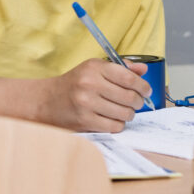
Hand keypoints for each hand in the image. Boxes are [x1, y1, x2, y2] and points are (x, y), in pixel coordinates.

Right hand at [35, 58, 150, 132]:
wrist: (47, 100)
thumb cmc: (74, 84)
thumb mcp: (94, 69)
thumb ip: (120, 68)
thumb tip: (143, 69)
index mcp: (94, 68)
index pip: (129, 78)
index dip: (143, 86)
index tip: (146, 90)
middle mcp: (90, 84)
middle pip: (130, 97)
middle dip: (138, 102)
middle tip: (136, 102)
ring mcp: (87, 103)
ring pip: (125, 113)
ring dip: (128, 114)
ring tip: (122, 110)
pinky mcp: (85, 121)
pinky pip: (115, 126)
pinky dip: (118, 124)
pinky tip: (111, 118)